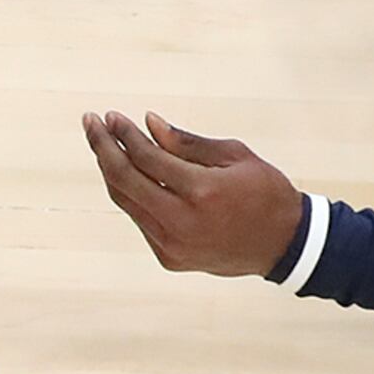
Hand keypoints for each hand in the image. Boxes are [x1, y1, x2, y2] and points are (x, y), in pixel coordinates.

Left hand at [83, 111, 306, 275]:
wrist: (283, 244)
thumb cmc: (265, 191)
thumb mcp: (236, 156)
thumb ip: (188, 143)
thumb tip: (148, 123)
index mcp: (203, 191)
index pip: (147, 158)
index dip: (125, 134)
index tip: (111, 116)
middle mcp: (181, 221)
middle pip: (124, 180)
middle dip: (102, 147)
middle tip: (90, 122)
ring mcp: (171, 244)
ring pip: (125, 201)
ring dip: (111, 171)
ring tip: (103, 145)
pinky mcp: (168, 257)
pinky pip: (140, 219)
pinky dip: (132, 194)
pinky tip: (130, 175)